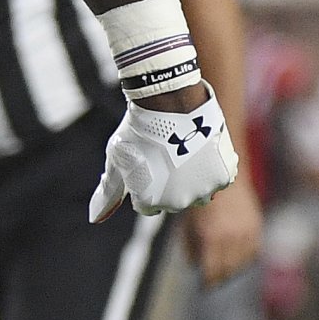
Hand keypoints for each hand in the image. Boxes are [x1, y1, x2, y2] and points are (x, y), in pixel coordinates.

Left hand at [90, 90, 239, 221]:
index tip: (147, 161)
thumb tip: (95, 218)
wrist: (169, 100)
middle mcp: (178, 202)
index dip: (145, 182)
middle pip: (174, 199)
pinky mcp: (223, 175)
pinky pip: (217, 179)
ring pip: (198, 191)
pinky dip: (210, 167)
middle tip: (166, 153)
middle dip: (169, 182)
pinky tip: (201, 148)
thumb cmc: (138, 129)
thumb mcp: (117, 160)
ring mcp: (203, 190)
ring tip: (184, 151)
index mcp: (150, 202)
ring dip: (192, 178)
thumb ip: (109, 192)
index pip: (148, 204)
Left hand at [182, 174, 262, 283]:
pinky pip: (253, 252)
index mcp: (211, 237)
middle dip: (219, 277)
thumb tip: (194, 266)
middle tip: (213, 279)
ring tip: (225, 268)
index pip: (212, 272)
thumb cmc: (200, 198)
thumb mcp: (187, 223)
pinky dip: (246, 257)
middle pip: (228, 270)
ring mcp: (247, 232)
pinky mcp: (256, 227)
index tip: (205, 286)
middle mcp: (232, 237)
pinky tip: (238, 256)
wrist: (223, 175)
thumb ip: (190, 246)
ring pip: (242, 263)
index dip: (208, 282)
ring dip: (233, 268)